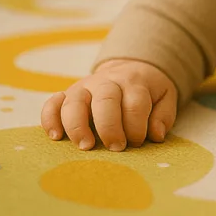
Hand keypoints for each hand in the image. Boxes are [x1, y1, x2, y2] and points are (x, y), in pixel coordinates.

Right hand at [40, 59, 177, 151]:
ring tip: (86, 146)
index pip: (135, 104)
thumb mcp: (165, 97)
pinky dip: (50, 118)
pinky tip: (55, 136)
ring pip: (75, 101)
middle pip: (105, 100)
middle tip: (115, 148)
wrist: (131, 68)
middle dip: (110, 127)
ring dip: (78, 125)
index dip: (136, 127)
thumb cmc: (148, 91)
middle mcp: (107, 82)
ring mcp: (85, 87)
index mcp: (134, 83)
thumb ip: (163, 116)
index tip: (137, 142)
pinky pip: (53, 103)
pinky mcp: (67, 94)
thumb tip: (156, 135)